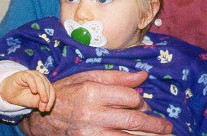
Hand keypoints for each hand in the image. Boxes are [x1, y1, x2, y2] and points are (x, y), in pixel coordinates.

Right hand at [1, 70, 55, 111]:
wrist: (8, 94)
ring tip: (43, 100)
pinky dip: (33, 84)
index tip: (48, 109)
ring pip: (40, 80)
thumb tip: (46, 107)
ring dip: (43, 91)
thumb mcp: (33, 102)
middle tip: (45, 104)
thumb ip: (40, 103)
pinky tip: (34, 91)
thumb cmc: (23, 96)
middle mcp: (39, 77)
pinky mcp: (23, 74)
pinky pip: (30, 77)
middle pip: (47, 85)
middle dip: (47, 95)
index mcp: (44, 83)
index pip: (51, 90)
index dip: (51, 99)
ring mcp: (31, 74)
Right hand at [18, 70, 172, 135]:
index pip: (130, 96)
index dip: (141, 99)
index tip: (143, 103)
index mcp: (93, 92)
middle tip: (167, 127)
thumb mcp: (88, 78)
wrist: (39, 117)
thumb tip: (142, 76)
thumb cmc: (66, 92)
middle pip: (133, 120)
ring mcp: (89, 133)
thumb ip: (116, 77)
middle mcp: (92, 113)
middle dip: (154, 124)